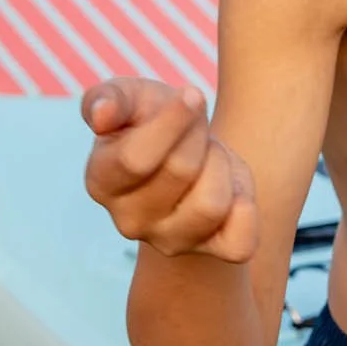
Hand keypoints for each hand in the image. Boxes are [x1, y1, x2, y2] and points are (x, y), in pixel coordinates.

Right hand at [81, 78, 257, 261]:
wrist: (186, 150)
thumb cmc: (149, 119)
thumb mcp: (128, 97)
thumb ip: (108, 99)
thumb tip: (101, 116)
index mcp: (102, 182)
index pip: (136, 160)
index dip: (173, 121)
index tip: (191, 94)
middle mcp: (129, 222)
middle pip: (181, 171)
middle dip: (198, 134)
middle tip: (196, 125)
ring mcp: (169, 241)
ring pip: (212, 204)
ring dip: (221, 164)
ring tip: (209, 154)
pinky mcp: (210, 251)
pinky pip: (240, 242)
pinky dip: (245, 206)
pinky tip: (232, 188)